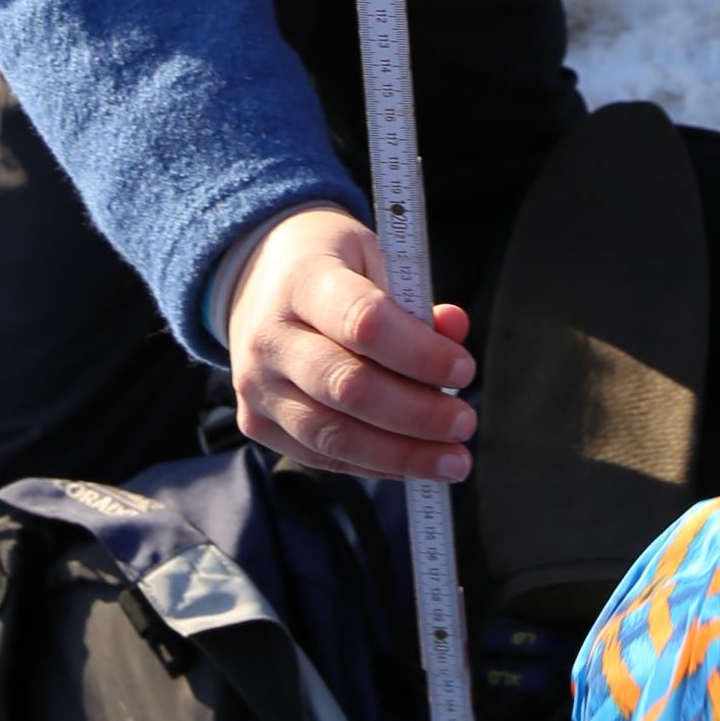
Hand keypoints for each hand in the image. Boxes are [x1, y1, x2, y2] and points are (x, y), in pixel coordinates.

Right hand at [225, 206, 475, 478]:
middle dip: (417, 414)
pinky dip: (374, 464)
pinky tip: (411, 462)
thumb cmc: (329, 265)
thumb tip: (454, 334)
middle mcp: (269, 337)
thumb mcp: (373, 256)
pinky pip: (321, 456)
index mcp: (301, 280)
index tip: (464, 369)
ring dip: (401, 454)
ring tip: (451, 461)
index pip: (363, 322)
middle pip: (348, 388)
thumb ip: (414, 298)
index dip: (420, 354)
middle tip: (464, 423)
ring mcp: (257, 386)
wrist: (256, 281)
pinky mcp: (257, 423)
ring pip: (332, 436)